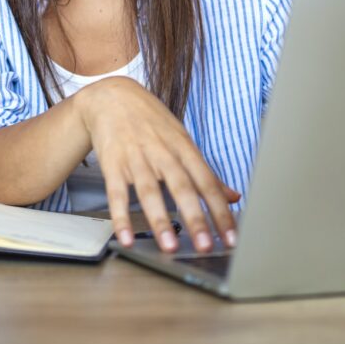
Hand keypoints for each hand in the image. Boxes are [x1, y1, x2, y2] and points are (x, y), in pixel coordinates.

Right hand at [74, 76, 240, 252]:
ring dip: (160, 220)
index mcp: (183, 148)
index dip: (221, 211)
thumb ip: (205, 172)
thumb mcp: (182, 140)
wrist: (111, 96)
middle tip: (205, 246)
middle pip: (181, 187)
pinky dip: (120, 216)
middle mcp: (162, 152)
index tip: (231, 238)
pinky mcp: (112, 163)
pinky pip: (116, 193)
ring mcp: (136, 157)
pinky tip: (126, 238)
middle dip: (195, 218)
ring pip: (149, 191)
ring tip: (169, 247)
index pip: (207, 182)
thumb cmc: (151, 121)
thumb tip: (233, 196)